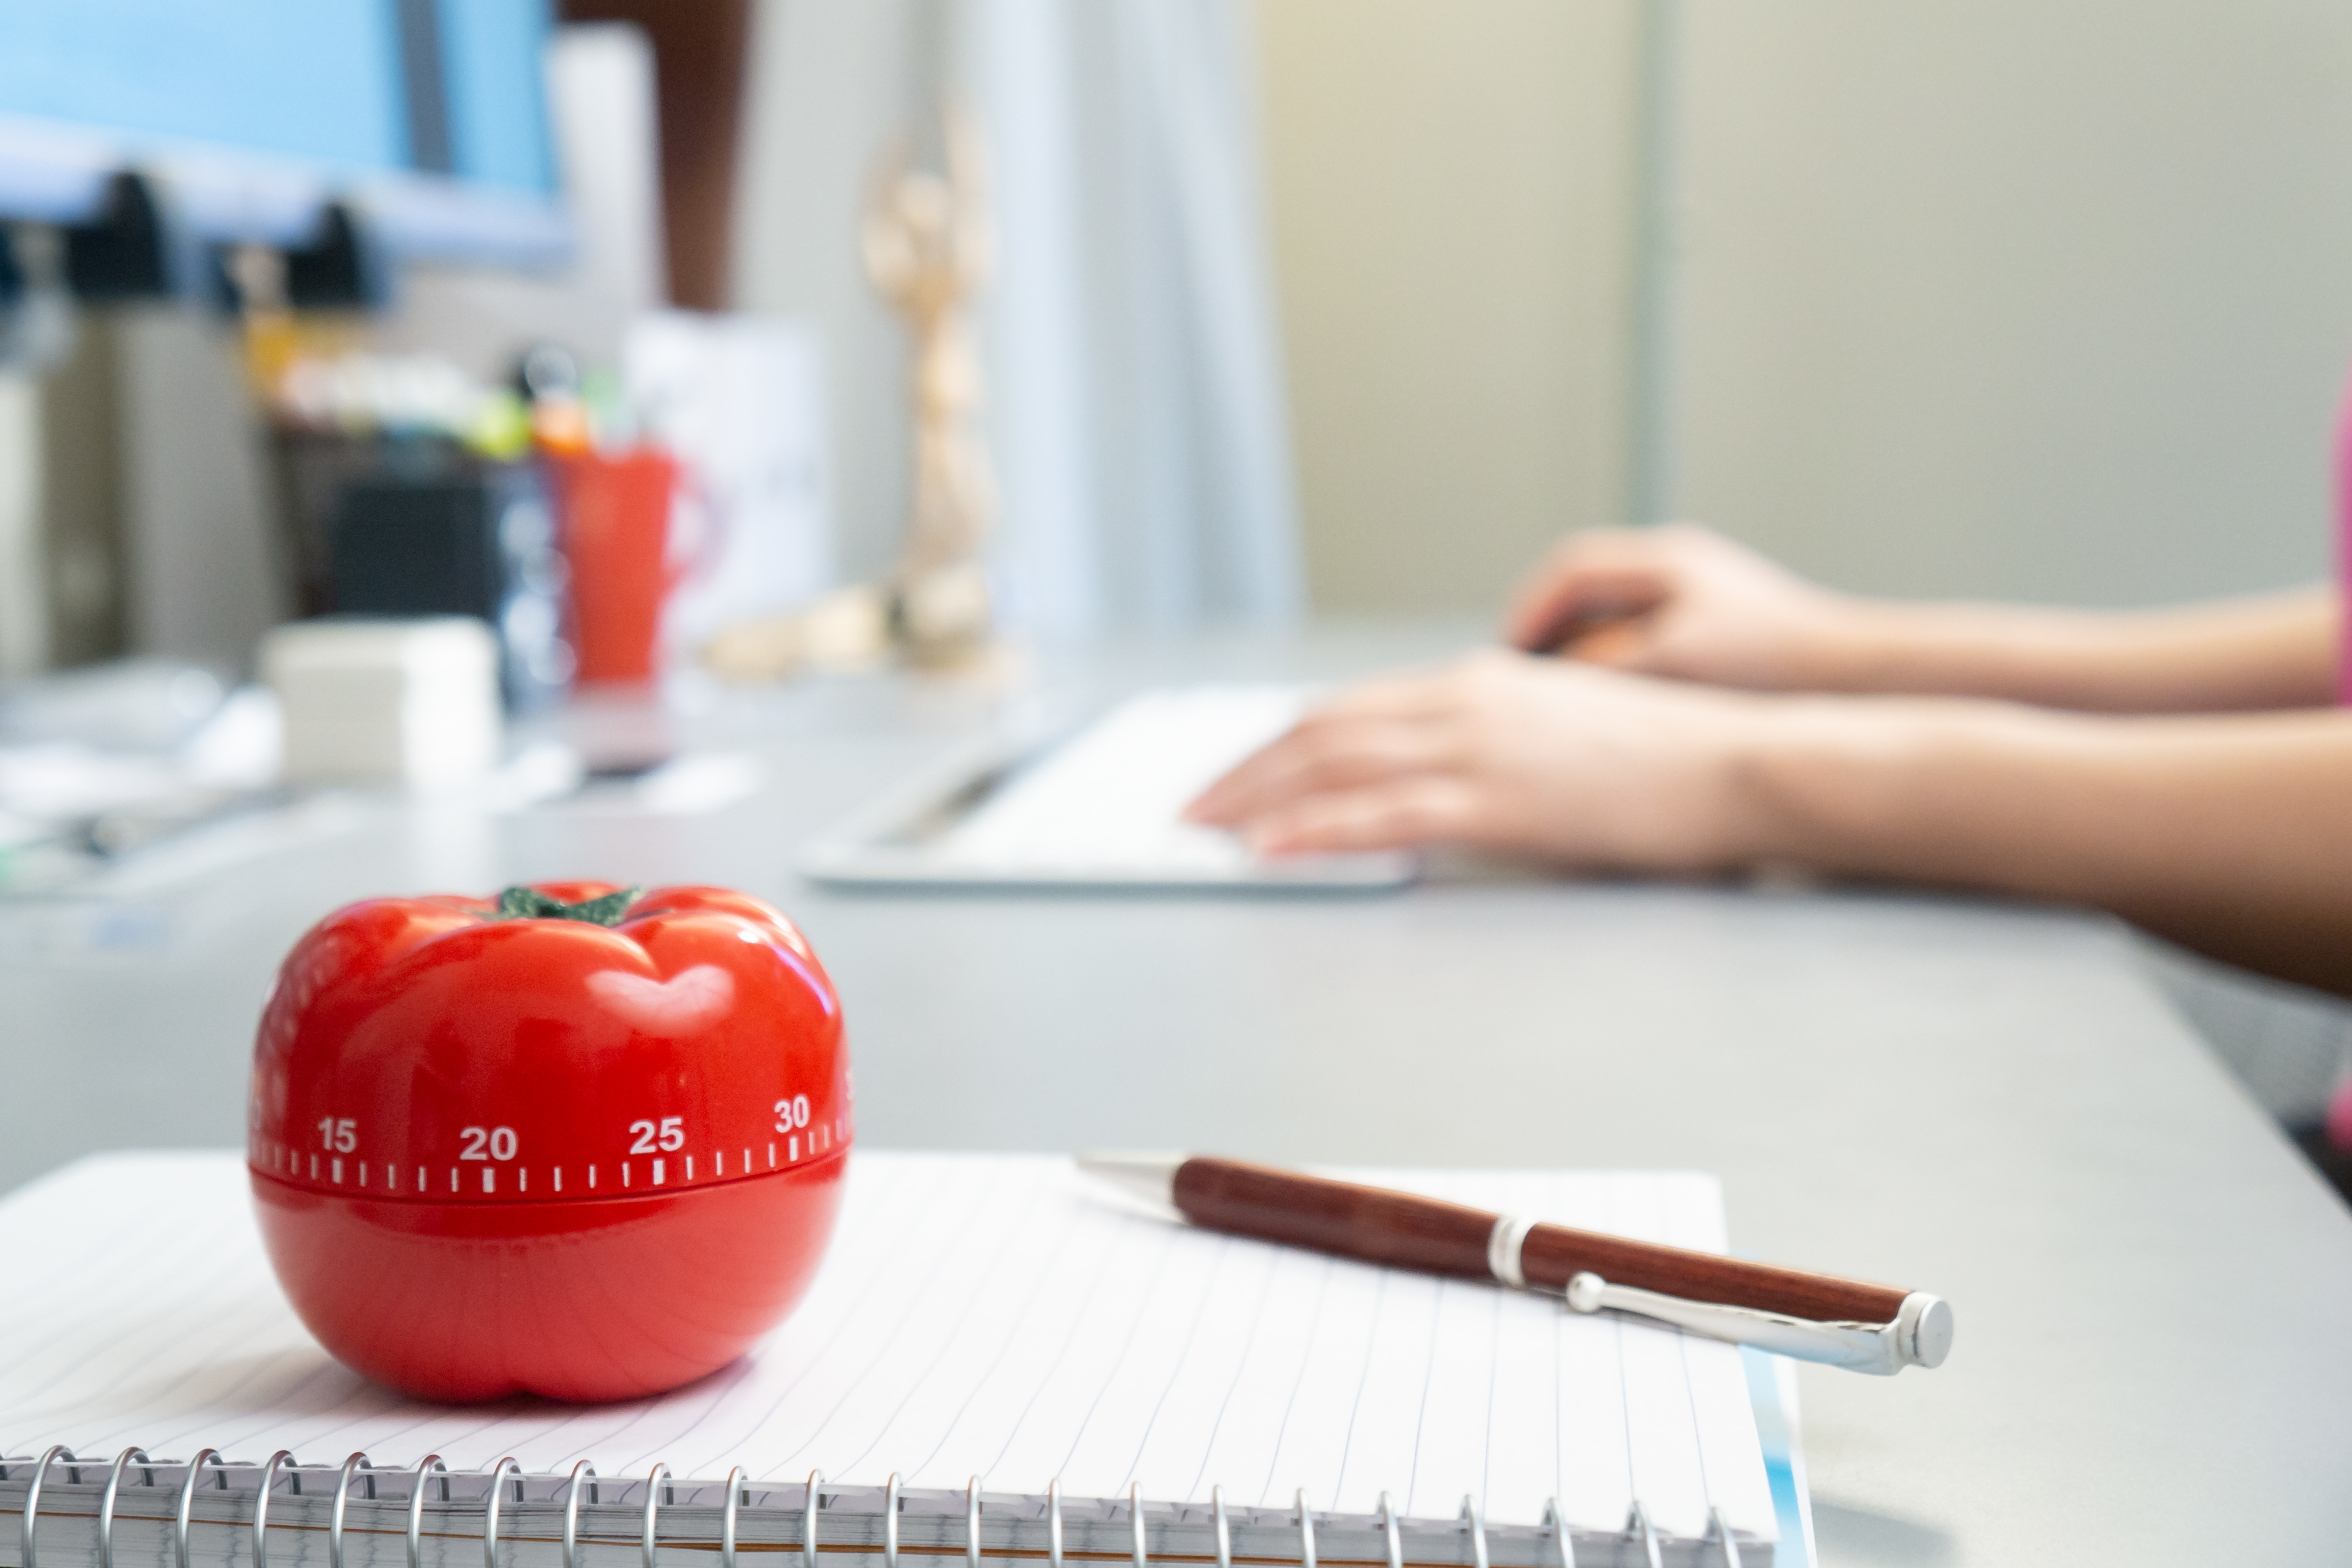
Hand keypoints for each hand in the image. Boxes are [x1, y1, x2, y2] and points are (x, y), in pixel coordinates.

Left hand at [1185, 651, 1771, 868]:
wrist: (1737, 762)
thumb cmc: (1662, 759)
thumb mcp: (1561, 732)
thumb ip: (1493, 741)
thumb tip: (1438, 772)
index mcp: (1478, 680)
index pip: (1348, 708)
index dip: (1277, 743)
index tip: (1231, 775)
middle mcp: (1466, 699)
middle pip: (1323, 729)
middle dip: (1245, 771)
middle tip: (1189, 808)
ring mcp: (1481, 746)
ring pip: (1337, 765)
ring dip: (1259, 800)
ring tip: (1205, 829)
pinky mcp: (1501, 800)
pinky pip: (1385, 814)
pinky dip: (1317, 830)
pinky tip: (1270, 848)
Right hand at [1503, 524, 1866, 690]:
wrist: (1853, 675)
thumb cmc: (1769, 662)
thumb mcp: (1672, 662)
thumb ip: (1603, 666)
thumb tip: (1550, 679)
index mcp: (1666, 560)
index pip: (1570, 569)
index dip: (1530, 612)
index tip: (1507, 655)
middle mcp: (1681, 571)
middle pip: (1588, 593)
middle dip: (1550, 635)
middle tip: (1523, 679)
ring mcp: (1701, 600)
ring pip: (1616, 622)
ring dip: (1584, 656)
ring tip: (1562, 700)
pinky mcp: (1718, 636)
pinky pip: (1646, 646)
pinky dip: (1619, 673)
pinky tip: (1617, 714)